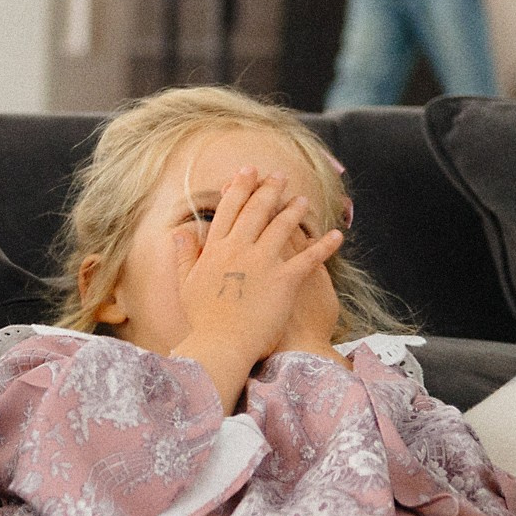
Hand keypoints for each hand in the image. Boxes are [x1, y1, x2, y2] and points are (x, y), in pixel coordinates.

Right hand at [172, 167, 344, 372]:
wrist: (220, 344)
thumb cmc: (201, 320)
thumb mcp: (187, 285)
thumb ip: (184, 257)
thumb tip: (180, 233)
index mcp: (215, 250)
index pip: (229, 210)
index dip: (239, 188)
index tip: (247, 171)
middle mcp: (239, 249)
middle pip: (256, 211)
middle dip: (268, 189)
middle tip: (279, 175)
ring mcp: (263, 263)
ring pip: (283, 226)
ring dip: (294, 210)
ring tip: (303, 199)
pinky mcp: (285, 280)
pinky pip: (310, 257)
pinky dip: (325, 246)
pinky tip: (336, 236)